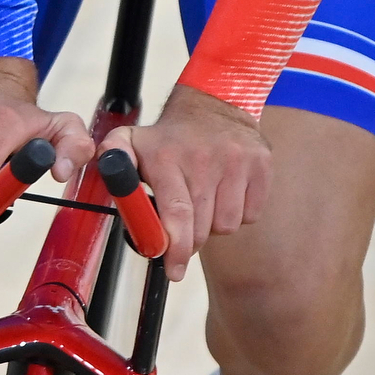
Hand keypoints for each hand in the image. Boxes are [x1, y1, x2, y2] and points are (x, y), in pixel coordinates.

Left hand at [102, 83, 271, 280]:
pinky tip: (224, 192)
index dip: (175, 248)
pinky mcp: (260, 167)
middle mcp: (203, 159)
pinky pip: (251, 216)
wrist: (214, 104)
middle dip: (190, 239)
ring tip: (203, 199)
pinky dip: (238, 213)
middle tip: (183, 228)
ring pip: (227, 226)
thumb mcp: (131, 139)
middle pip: (202, 228)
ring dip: (213, 224)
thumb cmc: (167, 135)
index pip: (176, 214)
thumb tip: (115, 189)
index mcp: (167, 156)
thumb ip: (113, 161)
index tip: (173, 270)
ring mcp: (236, 162)